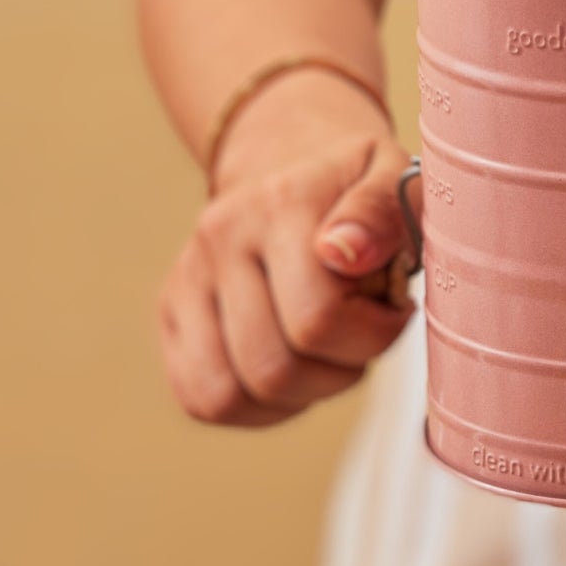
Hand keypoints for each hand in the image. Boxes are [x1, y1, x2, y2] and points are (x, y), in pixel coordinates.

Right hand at [159, 70, 416, 426]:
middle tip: (362, 338)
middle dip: (338, 374)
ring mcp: (187, 277)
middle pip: (272, 369)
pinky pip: (200, 398)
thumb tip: (343, 254)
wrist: (291, 156)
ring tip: (326, 357)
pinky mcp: (171, 311)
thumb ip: (383, 209)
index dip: (373, 336)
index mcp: (279, 206)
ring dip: (296, 396)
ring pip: (229, 395)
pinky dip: (256, 408)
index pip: (317, 319)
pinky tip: (292, 373)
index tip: (394, 310)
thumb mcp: (393, 176)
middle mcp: (220, 240)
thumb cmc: (356, 186)